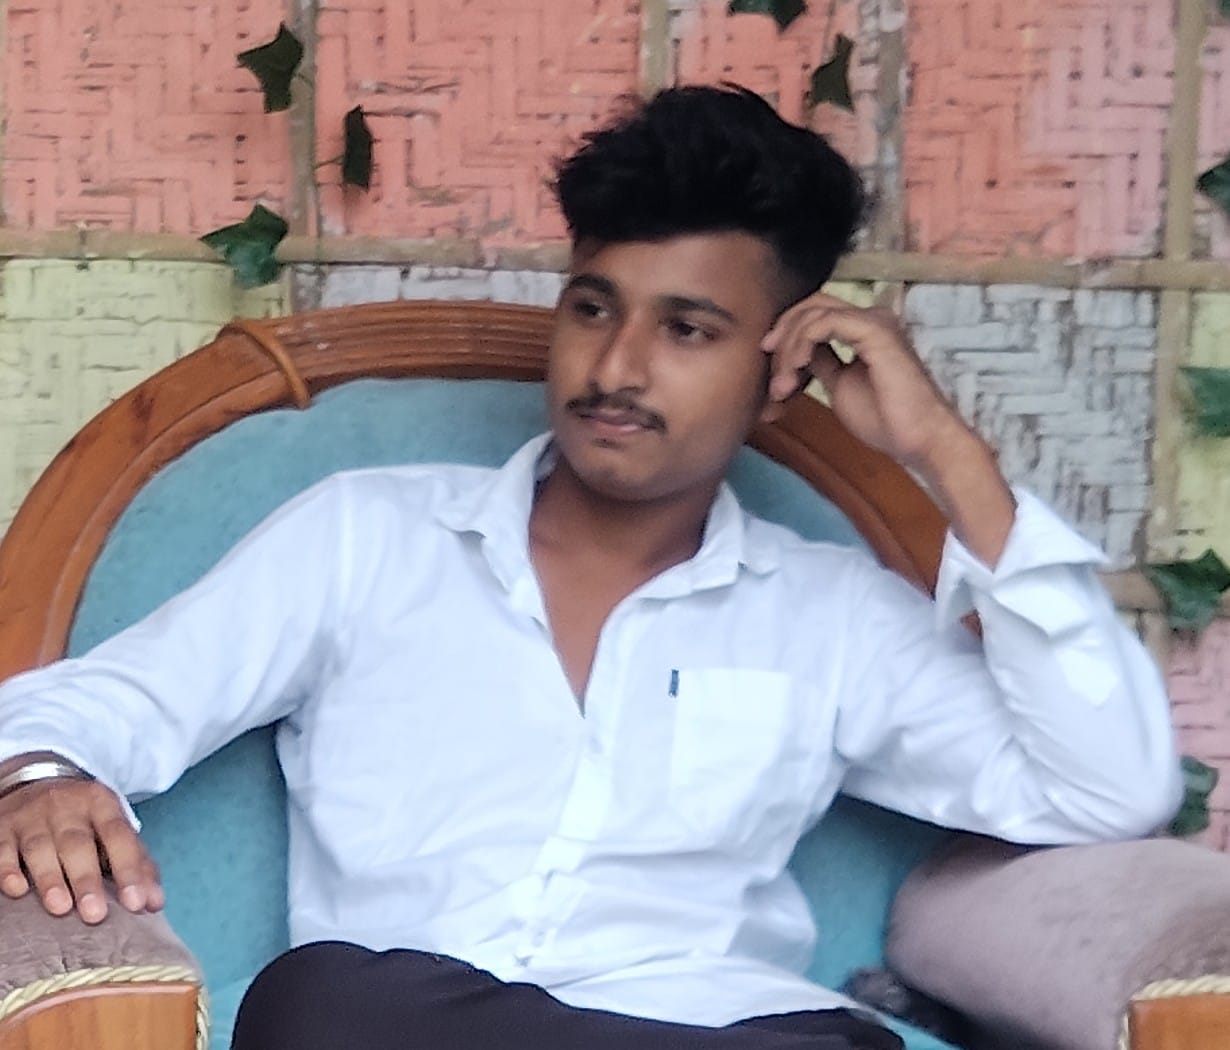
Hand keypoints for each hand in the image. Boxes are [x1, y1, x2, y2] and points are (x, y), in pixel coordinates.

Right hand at [0, 773, 162, 924]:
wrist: (36, 783)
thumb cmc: (84, 821)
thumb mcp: (113, 829)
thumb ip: (136, 863)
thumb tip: (155, 903)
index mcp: (101, 804)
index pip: (118, 836)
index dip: (129, 869)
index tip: (136, 903)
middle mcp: (66, 806)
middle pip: (77, 843)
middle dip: (87, 879)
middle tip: (96, 914)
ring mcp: (31, 816)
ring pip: (39, 847)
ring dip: (50, 878)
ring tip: (60, 908)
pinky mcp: (2, 827)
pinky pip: (2, 848)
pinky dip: (7, 870)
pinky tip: (16, 891)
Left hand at [761, 292, 966, 470]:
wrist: (917, 437)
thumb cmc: (884, 419)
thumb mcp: (838, 385)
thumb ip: (820, 362)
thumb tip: (796, 353)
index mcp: (863, 329)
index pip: (816, 313)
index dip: (787, 333)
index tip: (770, 364)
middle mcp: (869, 317)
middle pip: (811, 305)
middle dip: (782, 336)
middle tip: (772, 376)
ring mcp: (873, 320)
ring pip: (813, 313)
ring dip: (789, 348)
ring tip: (782, 384)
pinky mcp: (873, 329)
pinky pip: (823, 323)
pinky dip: (802, 343)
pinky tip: (797, 368)